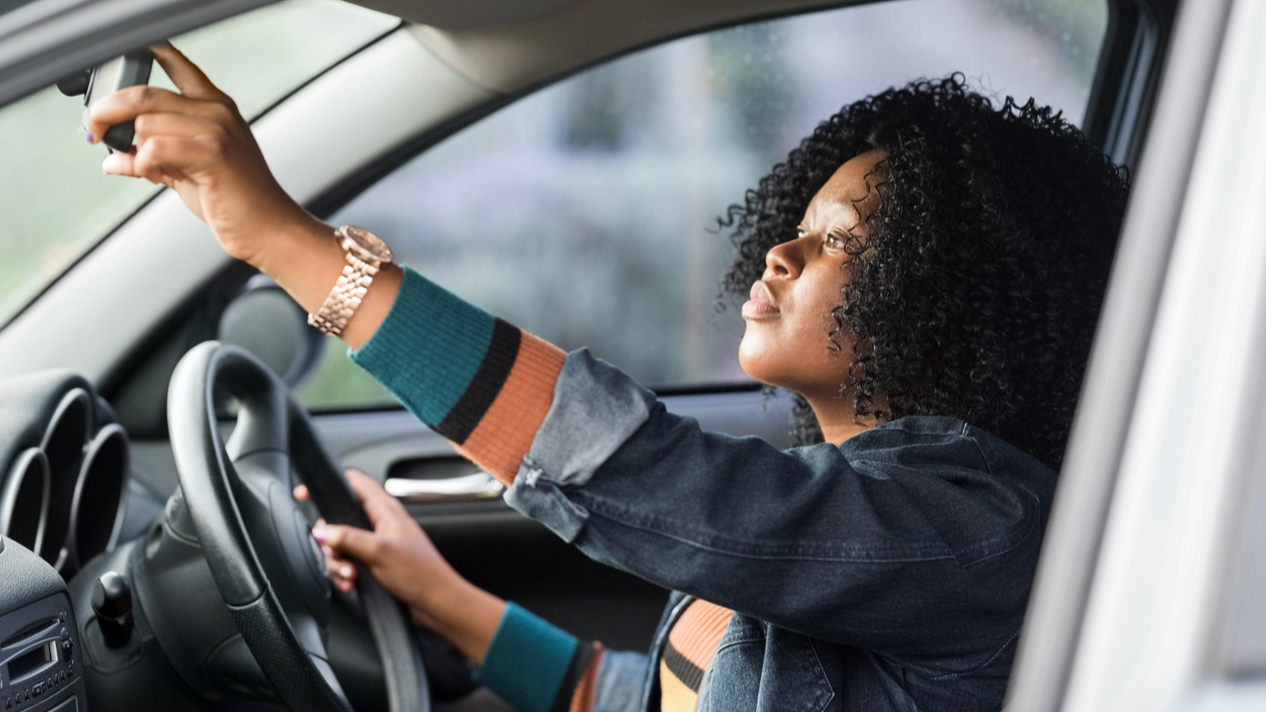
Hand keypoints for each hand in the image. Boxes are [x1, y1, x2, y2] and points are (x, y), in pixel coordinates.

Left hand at [87, 42, 326, 272]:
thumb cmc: (234, 202)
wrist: (267, 228)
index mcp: (215, 108)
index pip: (177, 65)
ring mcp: (216, 129)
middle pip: (144, 94)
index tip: (122, 74)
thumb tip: (112, 157)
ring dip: (134, 150)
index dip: (146, 58)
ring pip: (145, 124)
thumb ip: (152, 157)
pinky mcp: (212, 152)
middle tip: (96, 133)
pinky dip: (143, 165)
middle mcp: (216, 112)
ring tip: (148, 170)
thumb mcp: (185, 173)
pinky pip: (154, 148)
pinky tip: (154, 178)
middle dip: (108, 113)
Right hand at [295, 469, 504, 662]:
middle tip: (337, 556)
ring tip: (350, 576)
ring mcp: (375, 544)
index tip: (304, 496)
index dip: (327, 485)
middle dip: (330, 541)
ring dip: (337, 563)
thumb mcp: (379, 551)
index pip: (352, 483)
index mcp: (385, 510)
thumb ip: (347, 538)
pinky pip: (347, 564)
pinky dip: (343, 574)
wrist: (436, 604)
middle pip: (336, 520)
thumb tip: (321, 531)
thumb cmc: (421, 574)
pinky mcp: (373, 564)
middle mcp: (379, 524)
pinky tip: (350, 585)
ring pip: (339, 545)